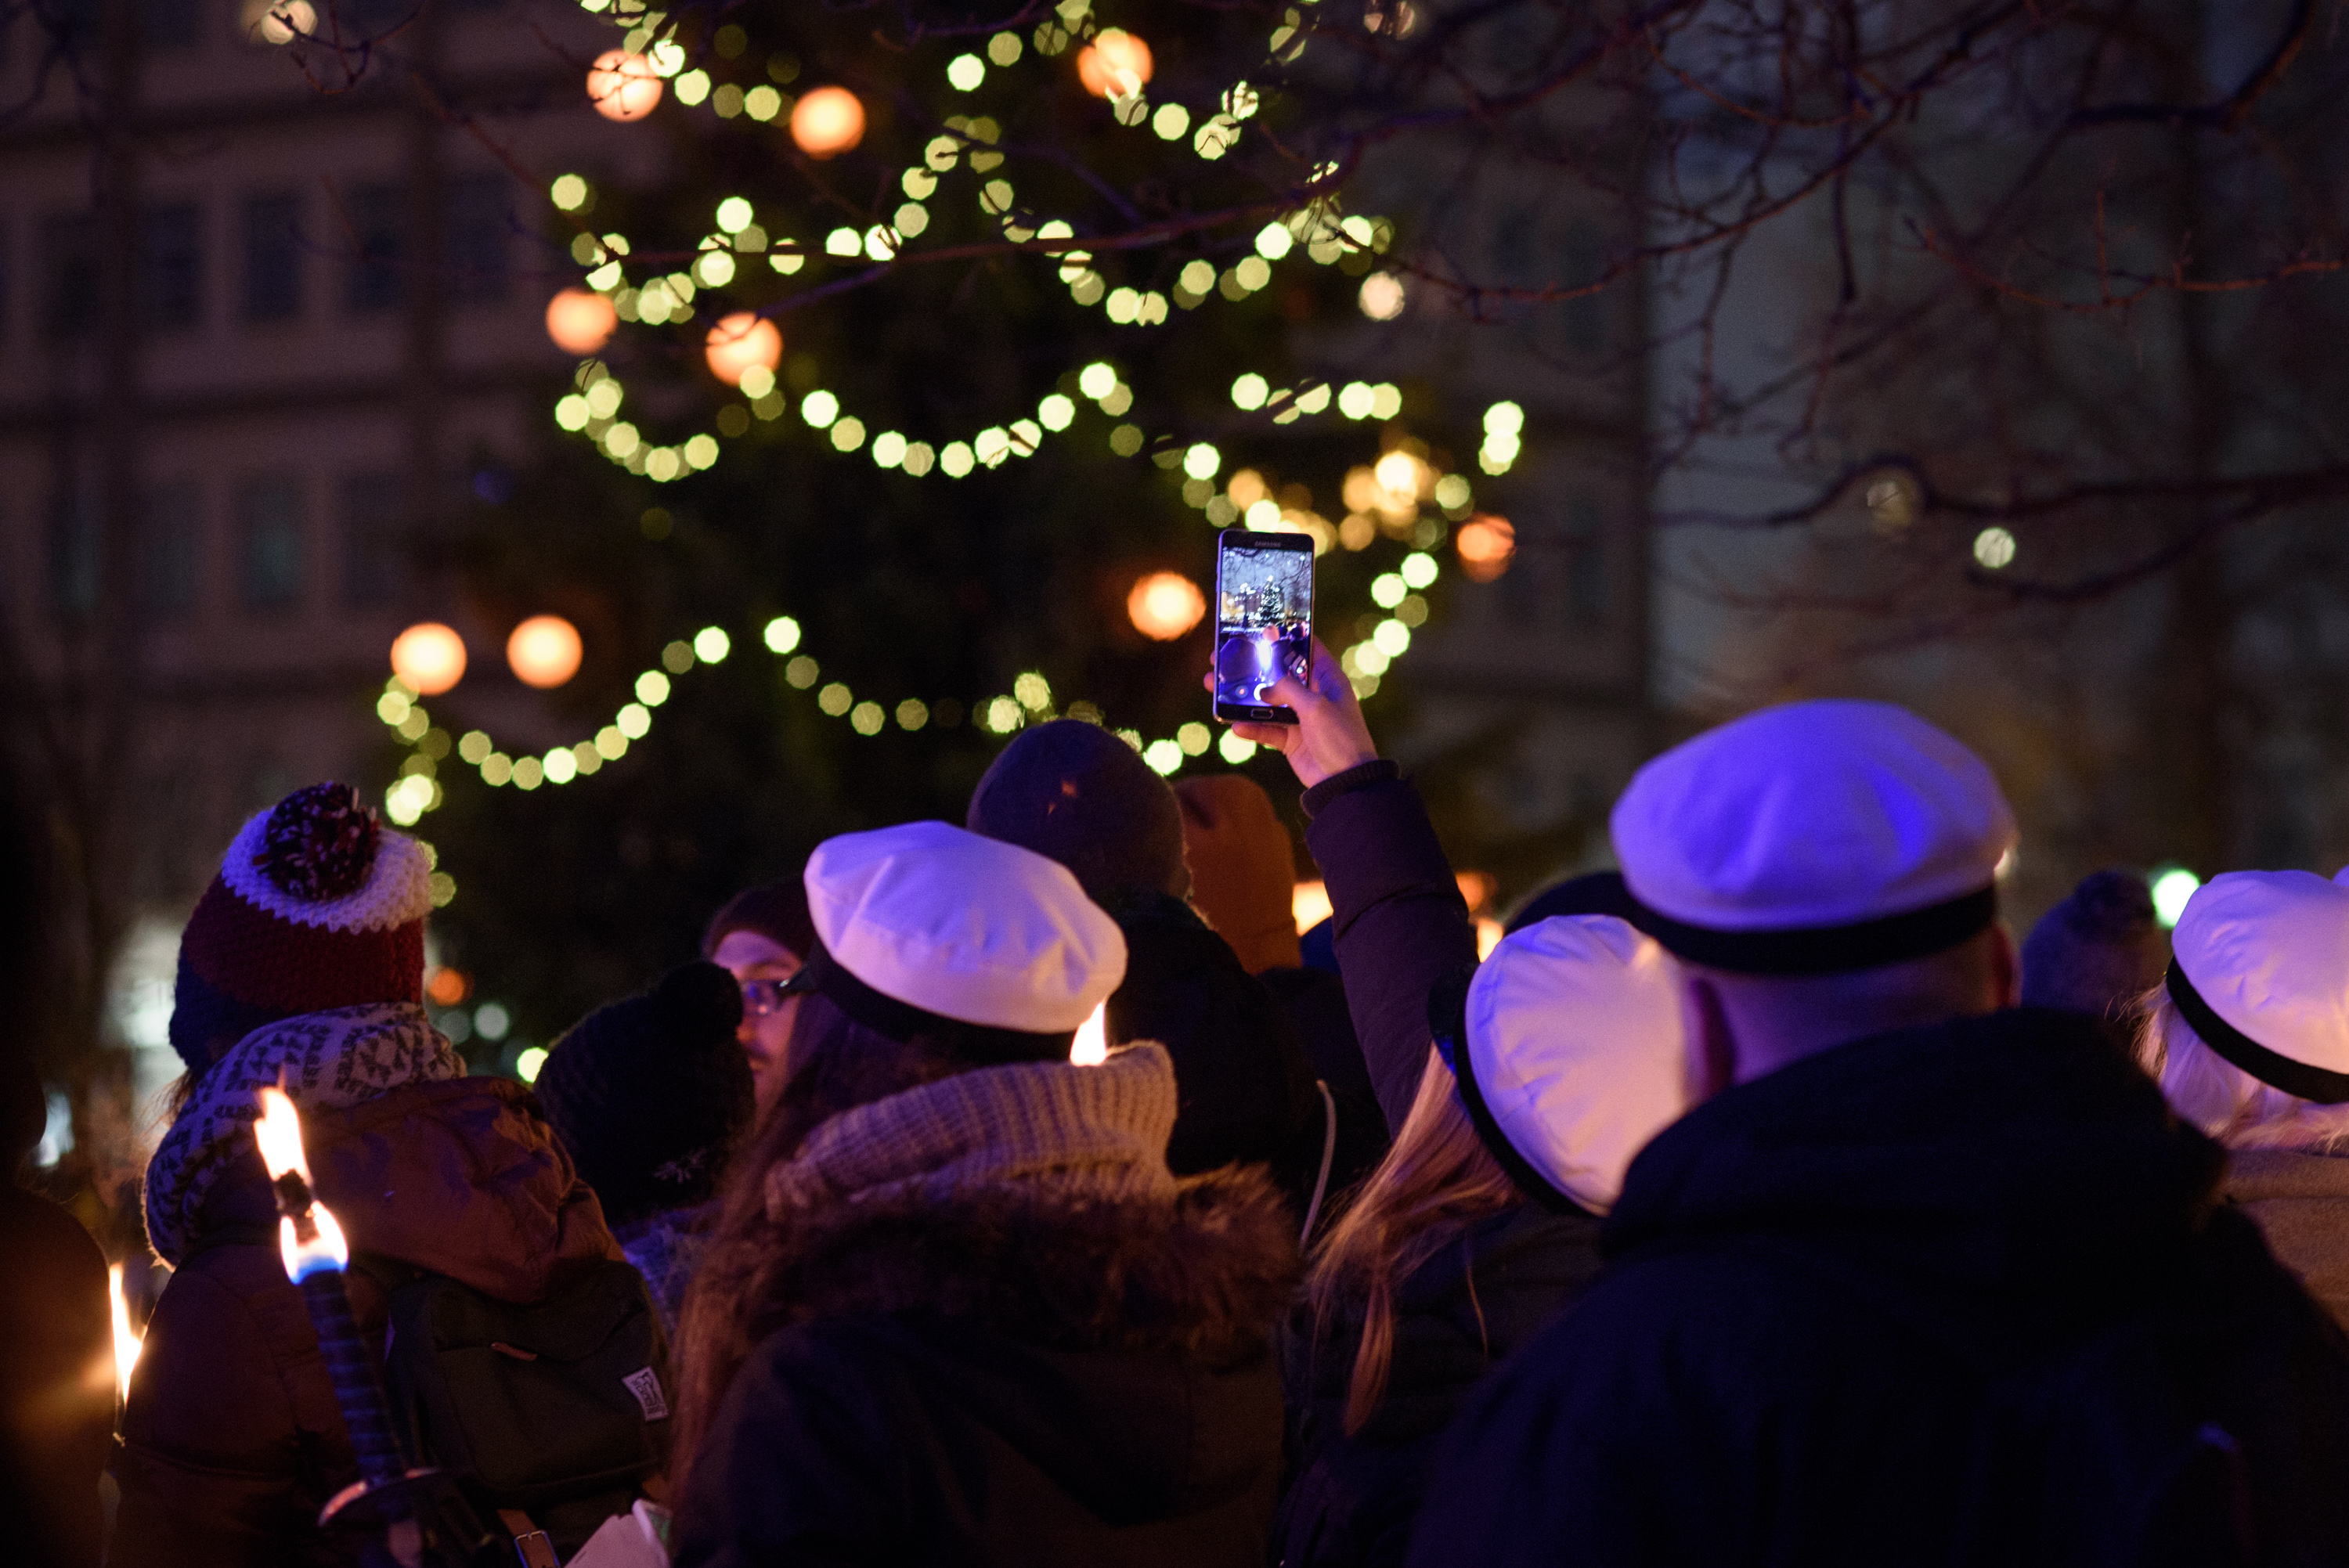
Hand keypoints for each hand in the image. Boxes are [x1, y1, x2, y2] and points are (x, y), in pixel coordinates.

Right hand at [1204, 637, 1379, 788]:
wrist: (1346, 782)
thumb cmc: (1340, 738)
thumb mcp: (1315, 707)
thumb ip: (1288, 690)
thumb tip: (1264, 687)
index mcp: (1327, 679)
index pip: (1307, 648)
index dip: (1286, 637)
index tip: (1260, 627)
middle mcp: (1313, 695)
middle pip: (1277, 674)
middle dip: (1251, 667)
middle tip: (1224, 657)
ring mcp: (1300, 718)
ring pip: (1265, 702)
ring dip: (1241, 697)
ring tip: (1213, 687)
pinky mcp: (1290, 740)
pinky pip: (1265, 730)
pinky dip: (1250, 728)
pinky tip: (1233, 726)